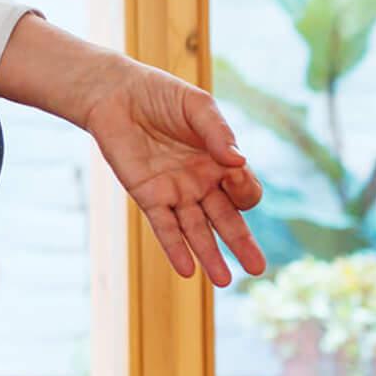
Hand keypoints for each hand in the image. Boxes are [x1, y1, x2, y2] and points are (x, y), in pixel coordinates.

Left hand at [78, 62, 268, 285]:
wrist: (116, 94)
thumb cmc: (161, 95)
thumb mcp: (196, 106)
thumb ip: (218, 132)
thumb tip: (238, 161)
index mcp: (219, 162)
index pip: (244, 190)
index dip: (244, 189)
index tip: (233, 174)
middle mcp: (201, 182)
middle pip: (227, 220)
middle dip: (243, 244)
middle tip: (259, 269)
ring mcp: (175, 192)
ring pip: (197, 230)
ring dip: (211, 256)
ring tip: (224, 281)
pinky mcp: (148, 195)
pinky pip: (164, 226)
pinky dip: (175, 248)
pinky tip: (187, 269)